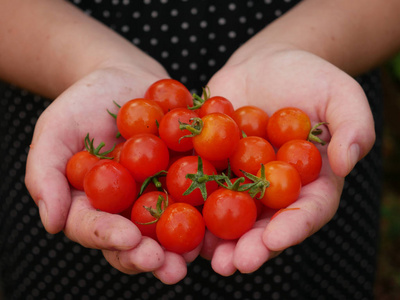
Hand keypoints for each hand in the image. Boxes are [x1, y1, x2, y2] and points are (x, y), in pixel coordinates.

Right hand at [24, 65, 197, 283]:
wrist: (123, 77)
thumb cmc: (82, 103)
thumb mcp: (55, 130)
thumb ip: (46, 174)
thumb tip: (51, 223)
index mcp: (93, 204)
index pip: (96, 229)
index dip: (110, 238)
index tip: (128, 239)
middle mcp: (127, 207)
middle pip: (136, 241)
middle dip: (151, 256)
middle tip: (168, 268)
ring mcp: (159, 194)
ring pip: (170, 227)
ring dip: (184, 246)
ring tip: (195, 255)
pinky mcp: (187, 176)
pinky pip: (199, 193)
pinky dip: (210, 205)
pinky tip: (225, 213)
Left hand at [200, 44, 374, 274]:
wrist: (266, 64)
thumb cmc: (310, 77)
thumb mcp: (341, 94)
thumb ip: (354, 126)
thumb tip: (347, 162)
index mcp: (309, 182)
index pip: (307, 211)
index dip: (292, 228)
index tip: (274, 239)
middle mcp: (273, 190)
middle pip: (264, 224)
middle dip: (248, 246)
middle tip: (232, 264)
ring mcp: (240, 179)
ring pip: (228, 214)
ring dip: (214, 237)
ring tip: (200, 254)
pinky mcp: (212, 164)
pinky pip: (199, 184)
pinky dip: (186, 202)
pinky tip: (170, 216)